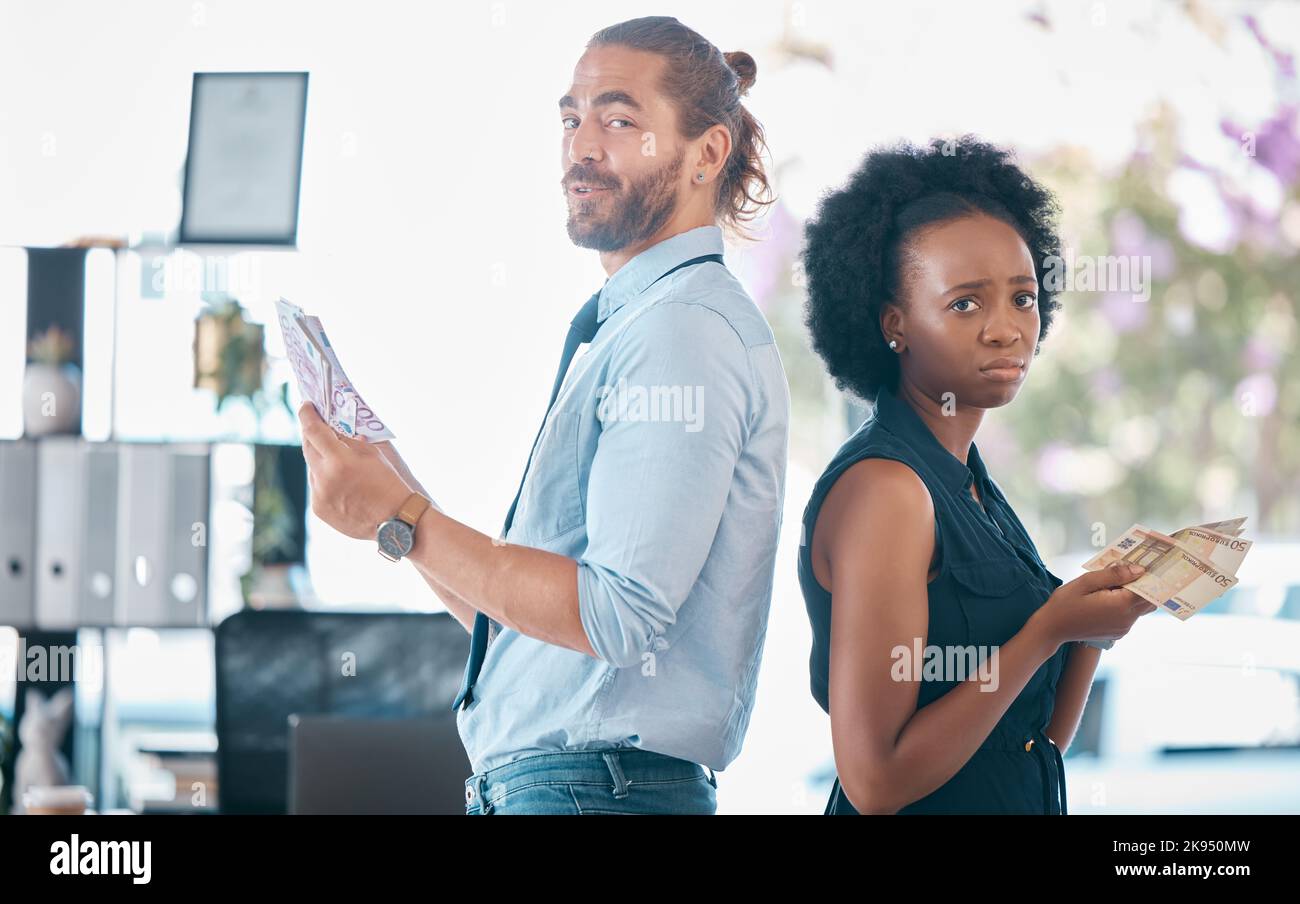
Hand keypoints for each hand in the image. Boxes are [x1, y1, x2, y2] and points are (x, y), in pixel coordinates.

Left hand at [298, 402, 413, 540]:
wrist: (396, 520)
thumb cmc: (389, 483)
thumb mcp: (372, 454)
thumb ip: (349, 441)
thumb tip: (333, 429)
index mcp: (339, 460)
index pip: (313, 430)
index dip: (307, 415)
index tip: (306, 406)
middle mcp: (324, 478)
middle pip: (307, 447)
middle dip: (311, 435)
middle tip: (317, 426)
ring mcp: (319, 495)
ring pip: (311, 468)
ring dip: (319, 458)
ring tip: (335, 458)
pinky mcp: (319, 509)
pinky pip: (316, 486)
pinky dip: (323, 478)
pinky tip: (339, 480)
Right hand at [1032, 562, 1158, 649]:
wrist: (1052, 628)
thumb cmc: (1065, 603)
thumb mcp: (1086, 581)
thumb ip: (1114, 574)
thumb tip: (1139, 569)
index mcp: (1121, 605)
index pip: (1148, 588)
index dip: (1148, 575)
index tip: (1145, 563)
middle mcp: (1127, 619)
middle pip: (1149, 600)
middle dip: (1143, 585)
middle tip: (1130, 571)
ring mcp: (1124, 628)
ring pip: (1141, 608)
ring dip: (1133, 595)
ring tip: (1113, 584)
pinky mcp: (1118, 632)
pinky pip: (1131, 615)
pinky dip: (1126, 605)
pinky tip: (1108, 597)